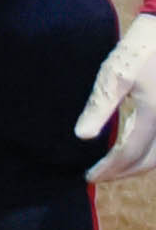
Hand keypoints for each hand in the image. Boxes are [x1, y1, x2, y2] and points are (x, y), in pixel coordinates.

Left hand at [74, 14, 155, 179]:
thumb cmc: (138, 52)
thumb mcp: (114, 77)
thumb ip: (99, 108)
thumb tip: (82, 137)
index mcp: (153, 116)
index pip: (128, 154)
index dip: (109, 169)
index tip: (89, 176)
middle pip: (149, 160)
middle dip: (124, 172)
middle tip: (101, 176)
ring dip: (139, 165)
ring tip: (116, 168)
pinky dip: (150, 152)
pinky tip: (135, 148)